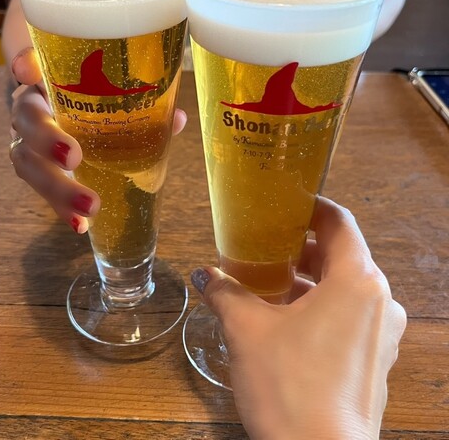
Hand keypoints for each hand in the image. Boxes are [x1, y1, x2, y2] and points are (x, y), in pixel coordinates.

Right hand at [9, 47, 186, 232]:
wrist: (64, 115)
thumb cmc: (93, 99)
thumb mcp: (112, 93)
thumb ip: (139, 102)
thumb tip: (176, 118)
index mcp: (49, 78)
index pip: (29, 63)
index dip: (25, 66)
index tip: (28, 72)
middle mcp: (31, 108)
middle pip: (26, 120)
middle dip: (47, 139)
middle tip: (74, 157)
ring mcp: (26, 141)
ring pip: (26, 162)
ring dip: (58, 187)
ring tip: (89, 207)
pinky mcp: (33, 170)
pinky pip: (39, 191)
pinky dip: (61, 209)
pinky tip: (81, 225)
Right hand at [191, 197, 406, 439]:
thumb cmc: (289, 384)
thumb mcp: (248, 330)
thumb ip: (226, 292)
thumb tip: (204, 274)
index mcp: (358, 280)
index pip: (339, 222)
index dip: (310, 207)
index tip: (283, 204)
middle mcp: (380, 301)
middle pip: (342, 255)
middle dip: (302, 248)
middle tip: (265, 245)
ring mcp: (384, 334)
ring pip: (346, 289)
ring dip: (309, 281)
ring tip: (269, 285)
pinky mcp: (378, 361)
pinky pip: (351, 317)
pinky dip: (322, 308)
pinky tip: (286, 321)